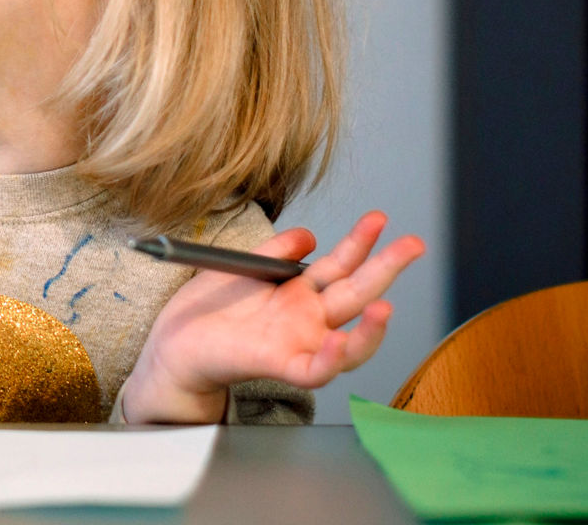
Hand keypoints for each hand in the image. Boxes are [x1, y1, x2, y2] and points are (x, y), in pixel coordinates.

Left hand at [120, 211, 424, 423]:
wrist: (173, 342)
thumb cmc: (206, 309)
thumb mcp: (243, 266)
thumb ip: (277, 251)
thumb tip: (311, 235)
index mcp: (299, 293)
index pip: (341, 265)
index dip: (361, 242)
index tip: (379, 218)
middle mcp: (306, 319)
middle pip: (356, 294)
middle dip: (387, 269)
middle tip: (414, 244)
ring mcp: (297, 343)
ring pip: (349, 342)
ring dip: (371, 327)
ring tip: (385, 304)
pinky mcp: (278, 364)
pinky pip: (314, 370)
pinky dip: (331, 359)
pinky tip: (339, 340)